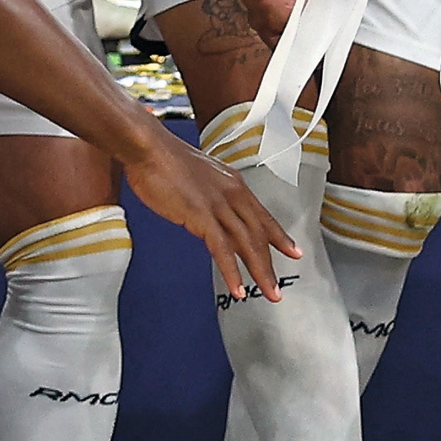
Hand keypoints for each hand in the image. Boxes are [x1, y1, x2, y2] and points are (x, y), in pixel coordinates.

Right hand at [121, 133, 301, 303]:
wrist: (148, 146)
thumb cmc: (164, 159)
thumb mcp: (197, 177)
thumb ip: (208, 196)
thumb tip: (208, 213)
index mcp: (232, 184)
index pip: (262, 215)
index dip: (279, 236)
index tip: (292, 251)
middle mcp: (231, 193)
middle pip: (258, 234)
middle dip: (271, 264)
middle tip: (277, 288)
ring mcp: (218, 204)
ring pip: (247, 244)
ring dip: (260, 272)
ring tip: (268, 294)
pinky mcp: (201, 215)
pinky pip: (222, 249)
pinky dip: (232, 271)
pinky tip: (237, 288)